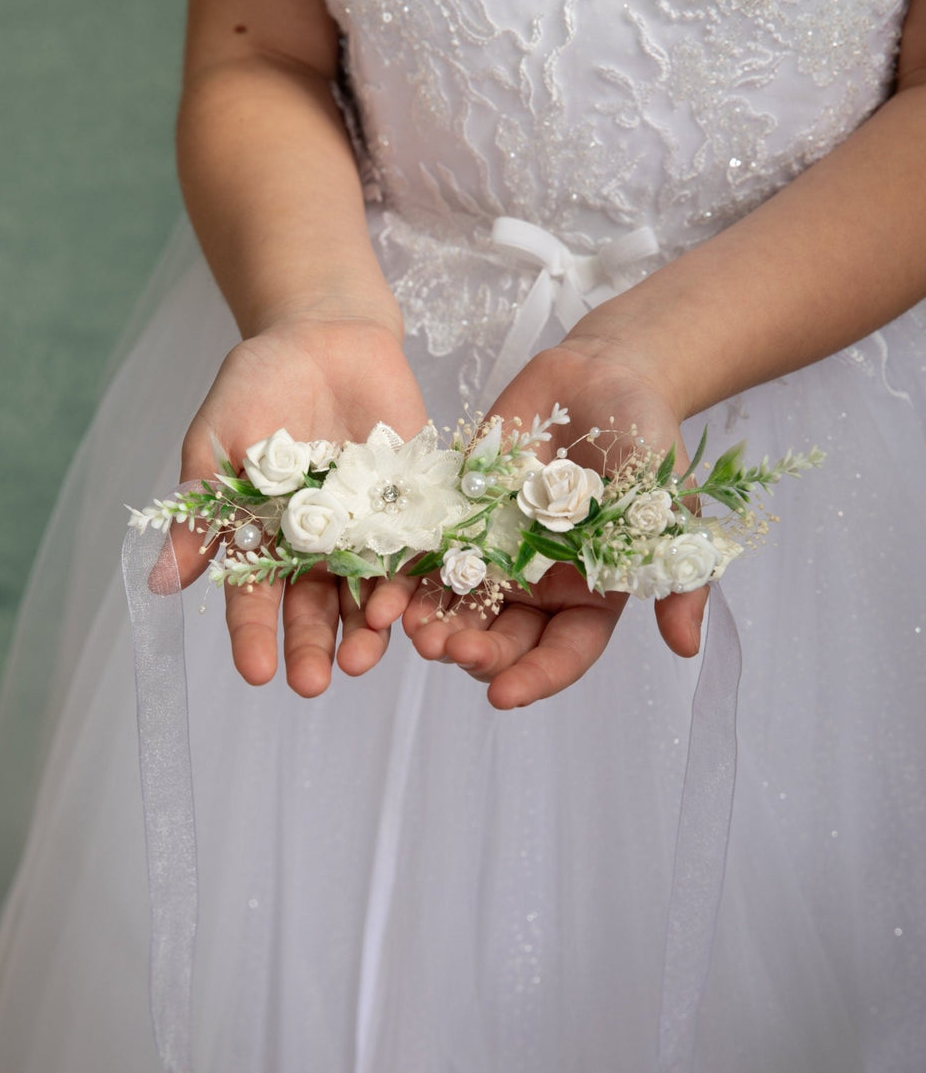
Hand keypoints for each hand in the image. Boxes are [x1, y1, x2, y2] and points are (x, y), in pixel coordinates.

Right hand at [173, 316, 427, 695]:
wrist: (323, 335)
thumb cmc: (257, 385)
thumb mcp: (215, 444)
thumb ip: (199, 512)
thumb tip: (161, 585)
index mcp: (265, 538)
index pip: (257, 599)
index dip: (254, 637)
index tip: (257, 672)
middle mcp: (317, 545)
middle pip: (315, 608)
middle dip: (312, 647)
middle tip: (311, 684)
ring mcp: (367, 527)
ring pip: (368, 593)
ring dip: (365, 630)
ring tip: (362, 659)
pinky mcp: (412, 504)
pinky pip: (416, 551)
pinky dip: (413, 581)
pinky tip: (410, 607)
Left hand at [402, 343, 707, 707]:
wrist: (603, 378)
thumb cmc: (648, 445)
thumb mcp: (670, 510)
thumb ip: (676, 576)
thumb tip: (685, 648)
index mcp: (588, 595)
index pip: (563, 653)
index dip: (536, 678)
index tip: (504, 695)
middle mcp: (536, 585)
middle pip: (504, 637)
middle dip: (476, 652)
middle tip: (452, 652)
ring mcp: (494, 552)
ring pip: (458, 605)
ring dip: (434, 625)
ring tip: (414, 633)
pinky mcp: (459, 517)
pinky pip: (427, 555)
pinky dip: (406, 578)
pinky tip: (388, 592)